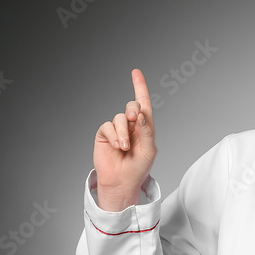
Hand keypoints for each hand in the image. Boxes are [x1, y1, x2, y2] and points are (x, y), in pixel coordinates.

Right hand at [93, 69, 157, 210]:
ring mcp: (117, 130)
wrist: (122, 182)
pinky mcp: (104, 135)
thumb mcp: (149, 150)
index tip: (136, 72)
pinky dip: (113, 135)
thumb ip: (147, 131)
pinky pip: (107, 126)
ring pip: (120, 117)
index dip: (140, 87)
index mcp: (145, 127)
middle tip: (134, 118)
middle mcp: (131, 126)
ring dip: (123, 132)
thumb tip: (140, 114)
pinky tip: (116, 146)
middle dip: (133, 109)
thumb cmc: (138, 167)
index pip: (144, 103)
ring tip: (125, 147)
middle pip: (132, 106)